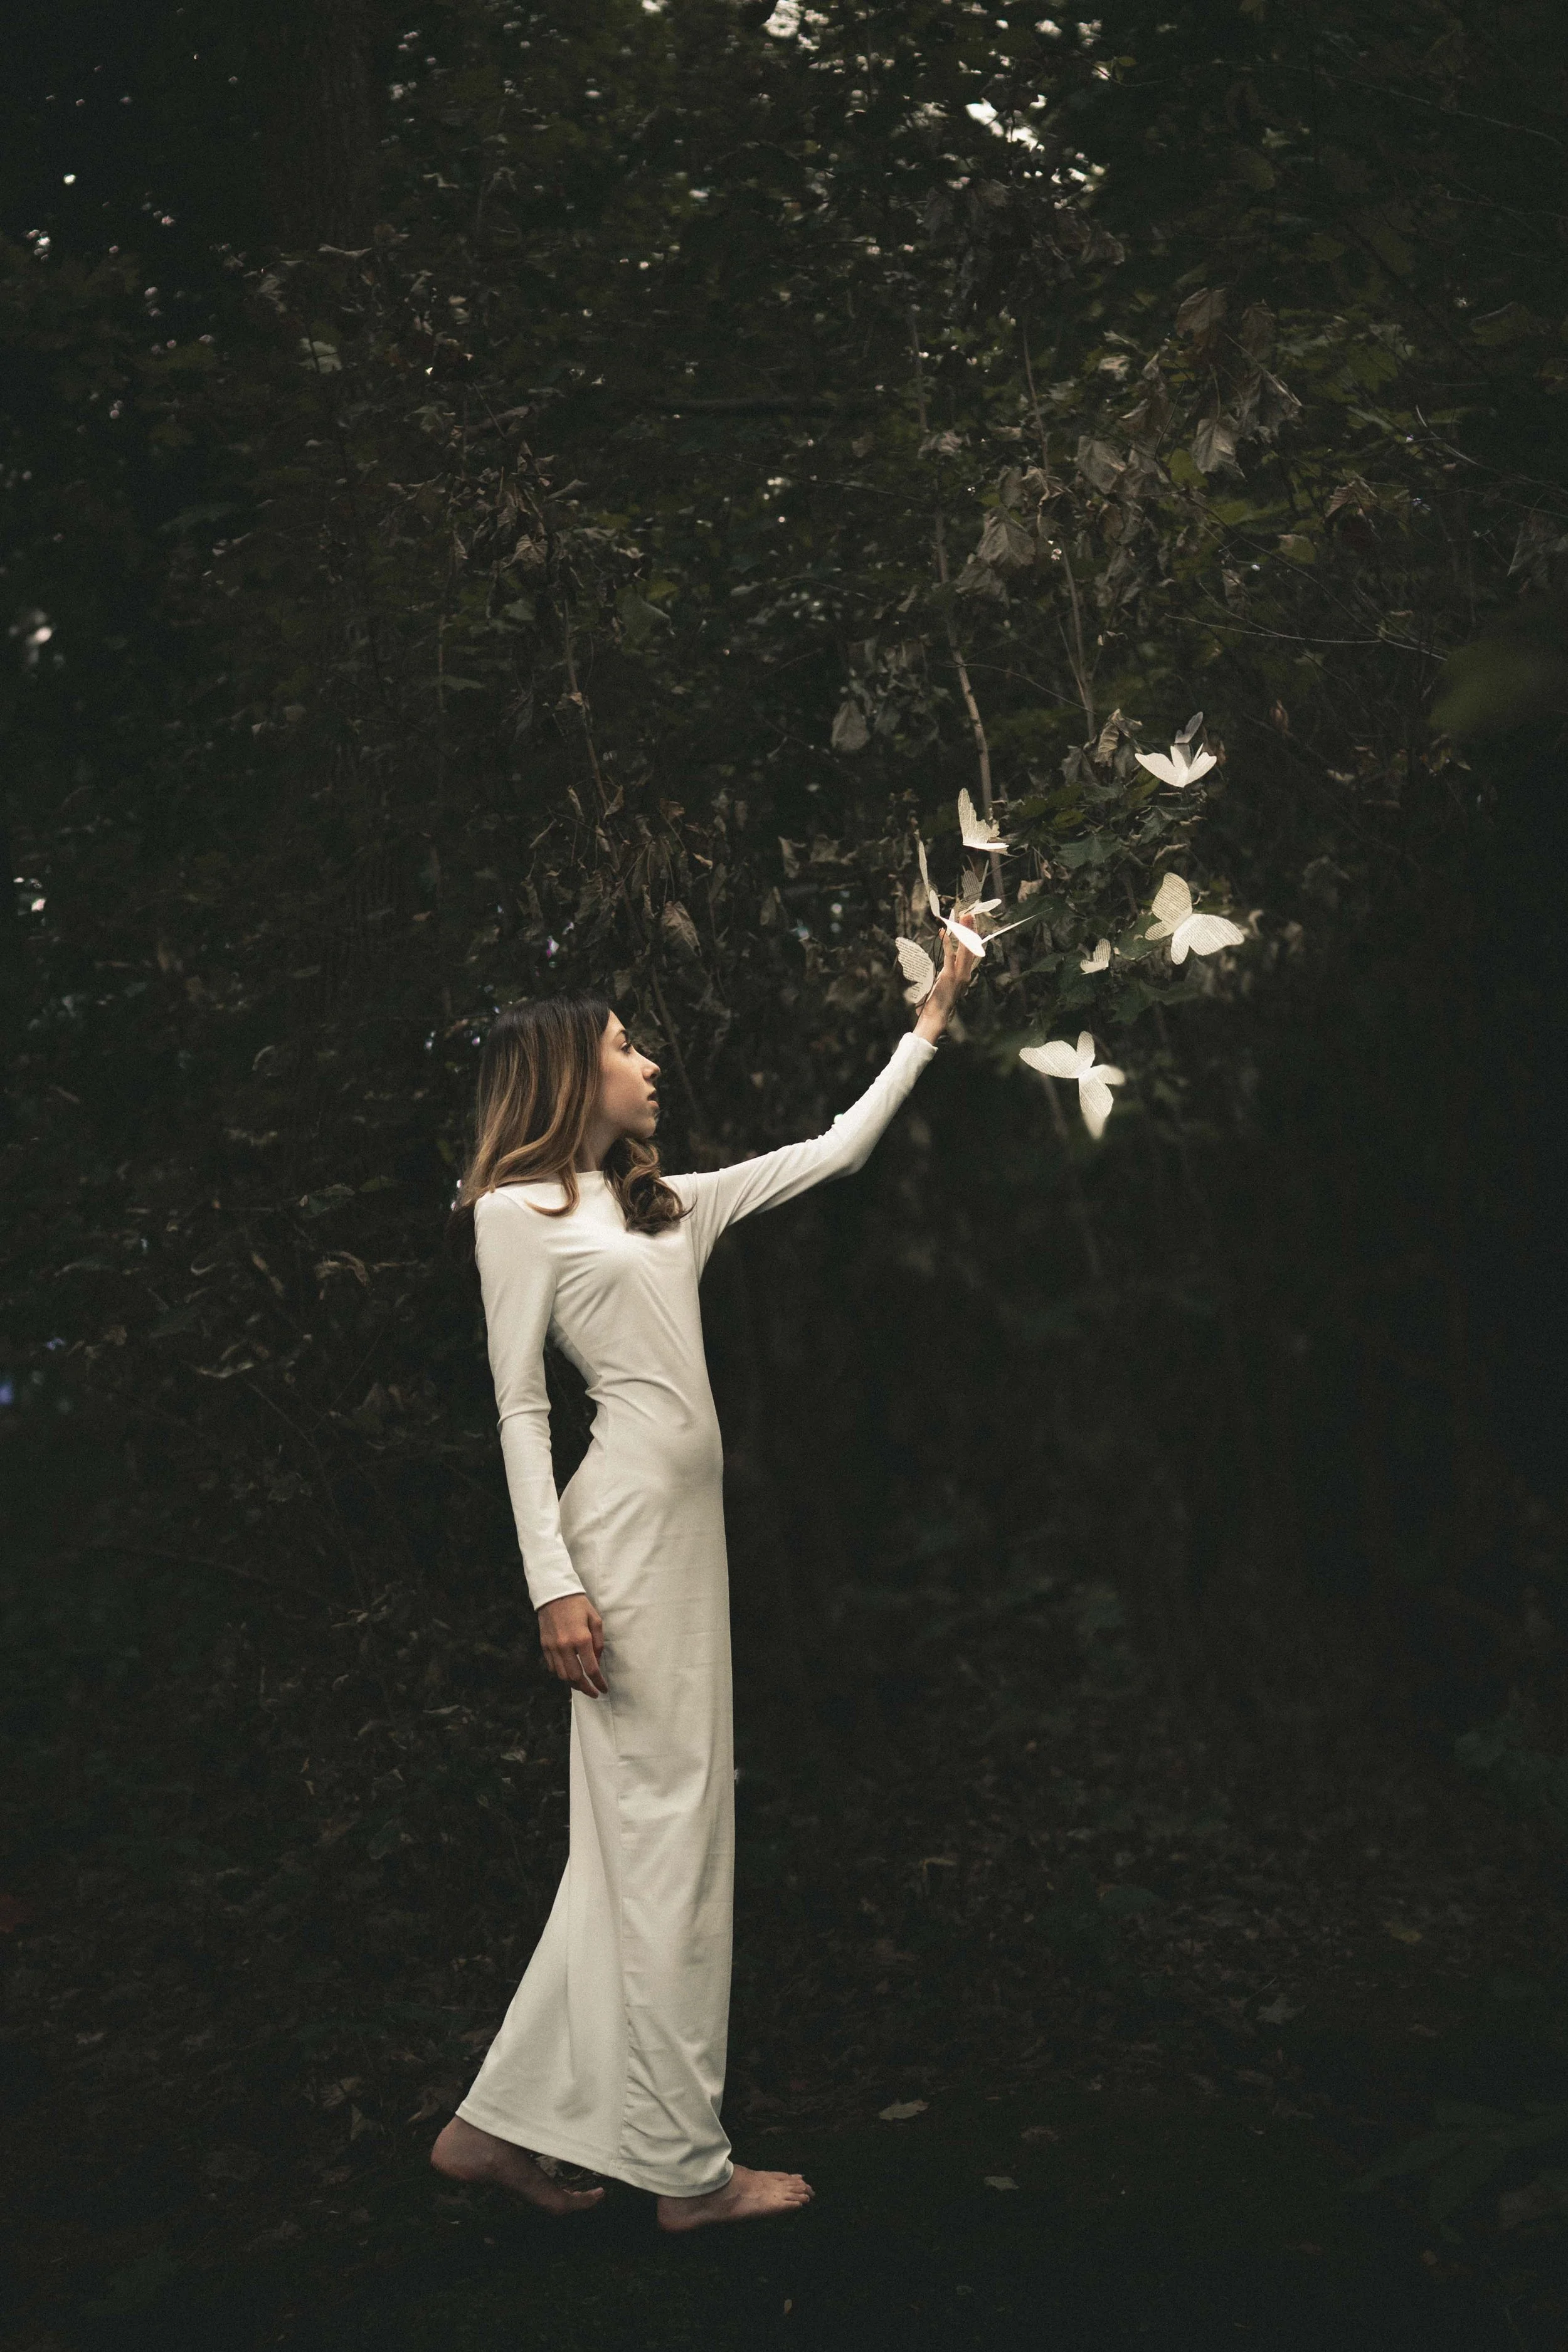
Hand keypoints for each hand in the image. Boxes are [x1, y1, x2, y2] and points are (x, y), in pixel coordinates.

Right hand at [538, 1593, 607, 1696]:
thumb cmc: (578, 1605)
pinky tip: (568, 1674)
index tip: (603, 1689)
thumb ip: (598, 1642)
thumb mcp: (595, 1619)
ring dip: (573, 1684)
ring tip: (582, 1685)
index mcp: (581, 1638)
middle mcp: (565, 1646)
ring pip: (562, 1675)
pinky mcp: (545, 1646)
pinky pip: (552, 1667)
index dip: (598, 1682)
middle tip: (593, 1693)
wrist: (555, 1594)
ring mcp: (553, 1647)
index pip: (591, 1669)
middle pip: (575, 1677)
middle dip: (586, 1689)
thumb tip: (596, 1660)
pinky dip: (561, 1674)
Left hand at [914, 924, 979, 1041]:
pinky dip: (947, 943)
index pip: (970, 951)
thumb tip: (943, 962)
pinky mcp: (949, 976)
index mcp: (964, 975)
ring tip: (964, 918)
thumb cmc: (936, 1003)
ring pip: (964, 949)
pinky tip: (944, 933)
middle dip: (970, 929)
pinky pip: (950, 956)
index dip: (971, 937)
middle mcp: (965, 973)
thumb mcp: (943, 984)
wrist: (936, 1016)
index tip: (970, 924)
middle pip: (971, 947)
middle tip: (970, 914)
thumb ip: (945, 972)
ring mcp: (959, 975)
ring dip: (964, 932)